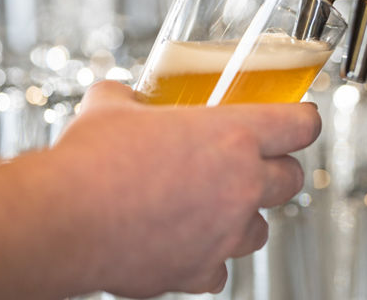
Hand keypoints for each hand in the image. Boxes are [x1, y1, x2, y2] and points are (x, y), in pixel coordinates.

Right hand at [54, 81, 320, 297]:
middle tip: (256, 165)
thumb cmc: (89, 162)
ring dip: (246, 217)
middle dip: (278, 170)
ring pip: (262, 229)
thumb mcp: (111, 106)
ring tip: (217, 208)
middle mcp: (240, 185)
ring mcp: (225, 233)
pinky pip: (221, 269)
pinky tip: (187, 244)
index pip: (301, 125)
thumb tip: (125, 96)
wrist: (62, 220)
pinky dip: (209, 258)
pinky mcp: (199, 270)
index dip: (304, 120)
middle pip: (292, 179)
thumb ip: (130, 98)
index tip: (300, 120)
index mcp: (233, 135)